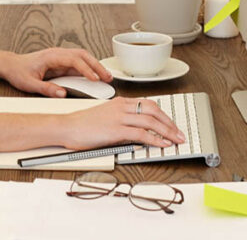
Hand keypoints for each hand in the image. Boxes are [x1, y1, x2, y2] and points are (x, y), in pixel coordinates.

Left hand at [0, 48, 111, 97]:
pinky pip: (78, 63)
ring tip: (106, 77)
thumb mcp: (29, 83)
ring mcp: (60, 57)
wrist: (10, 65)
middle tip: (108, 77)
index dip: (86, 69)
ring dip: (95, 65)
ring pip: (82, 57)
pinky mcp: (61, 62)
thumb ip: (46, 88)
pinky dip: (88, 68)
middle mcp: (58, 54)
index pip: (74, 60)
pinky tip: (95, 76)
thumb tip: (63, 93)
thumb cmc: (18, 72)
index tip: (95, 79)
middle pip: (83, 55)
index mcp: (51, 56)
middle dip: (97, 66)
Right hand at [60, 97, 185, 149]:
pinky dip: (155, 139)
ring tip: (176, 140)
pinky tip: (162, 144)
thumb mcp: (104, 116)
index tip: (172, 124)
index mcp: (119, 102)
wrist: (67, 127)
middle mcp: (121, 107)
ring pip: (150, 120)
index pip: (148, 104)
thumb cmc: (82, 124)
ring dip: (167, 131)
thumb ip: (121, 119)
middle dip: (170, 122)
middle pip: (154, 110)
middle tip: (179, 133)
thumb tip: (136, 130)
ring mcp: (119, 117)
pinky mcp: (116, 129)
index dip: (163, 114)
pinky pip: (141, 133)